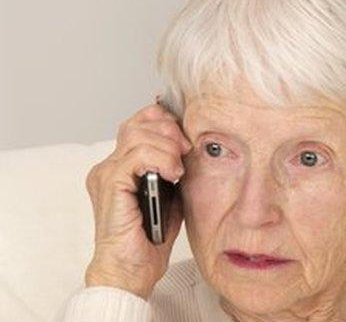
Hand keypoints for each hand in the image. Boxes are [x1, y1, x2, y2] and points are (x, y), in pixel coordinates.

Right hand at [83, 102, 191, 298]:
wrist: (131, 270)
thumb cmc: (150, 239)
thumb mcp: (171, 195)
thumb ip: (174, 170)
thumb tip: (191, 149)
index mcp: (121, 166)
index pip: (139, 123)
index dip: (166, 123)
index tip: (187, 140)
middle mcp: (109, 166)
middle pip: (138, 122)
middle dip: (170, 130)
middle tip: (186, 150)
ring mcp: (107, 174)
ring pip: (138, 134)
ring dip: (167, 146)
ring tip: (179, 168)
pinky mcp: (110, 184)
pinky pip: (137, 155)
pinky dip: (160, 159)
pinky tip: (172, 174)